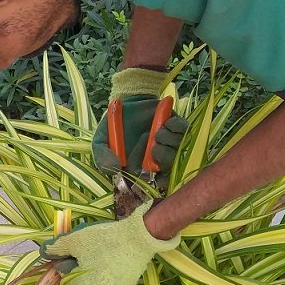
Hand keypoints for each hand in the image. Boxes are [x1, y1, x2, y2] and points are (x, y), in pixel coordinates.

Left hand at [39, 201, 179, 284]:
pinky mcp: (128, 283)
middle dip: (82, 262)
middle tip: (89, 246)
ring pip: (97, 276)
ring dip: (95, 265)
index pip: (66, 273)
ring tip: (102, 248)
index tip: (76, 246)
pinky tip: (114, 254)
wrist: (138, 238)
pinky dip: (110, 267)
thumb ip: (56, 248)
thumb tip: (43, 252)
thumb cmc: (102, 241)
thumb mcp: (74, 241)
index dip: (68, 258)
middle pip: (81, 276)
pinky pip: (112, 275)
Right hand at [92, 68, 187, 186]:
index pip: (155, 182)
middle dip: (164, 158)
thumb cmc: (113, 127)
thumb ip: (102, 157)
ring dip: (169, 141)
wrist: (123, 102)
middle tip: (154, 149)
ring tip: (157, 132)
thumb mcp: (100, 142)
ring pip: (178, 148)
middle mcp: (158, 157)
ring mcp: (169, 142)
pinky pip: (184, 130)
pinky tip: (165, 124)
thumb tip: (113, 169)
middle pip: (170, 166)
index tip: (157, 177)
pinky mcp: (176, 127)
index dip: (159, 182)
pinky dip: (176, 127)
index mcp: (141, 167)